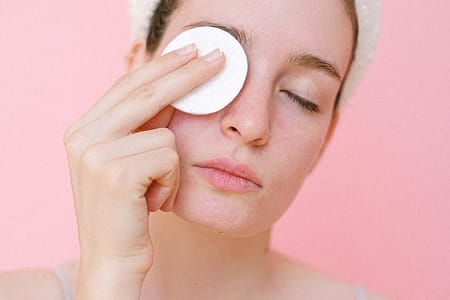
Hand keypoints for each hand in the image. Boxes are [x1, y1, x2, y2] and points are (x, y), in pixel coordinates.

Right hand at [63, 45, 223, 297]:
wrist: (112, 262)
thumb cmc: (128, 213)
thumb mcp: (129, 162)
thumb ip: (143, 126)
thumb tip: (176, 88)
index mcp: (83, 130)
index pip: (127, 85)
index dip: (161, 65)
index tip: (189, 52)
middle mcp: (82, 136)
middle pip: (145, 91)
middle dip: (187, 73)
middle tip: (218, 58)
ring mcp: (95, 153)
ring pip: (165, 133)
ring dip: (171, 167)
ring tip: (155, 191)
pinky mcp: (117, 172)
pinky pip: (170, 157)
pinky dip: (172, 182)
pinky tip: (153, 203)